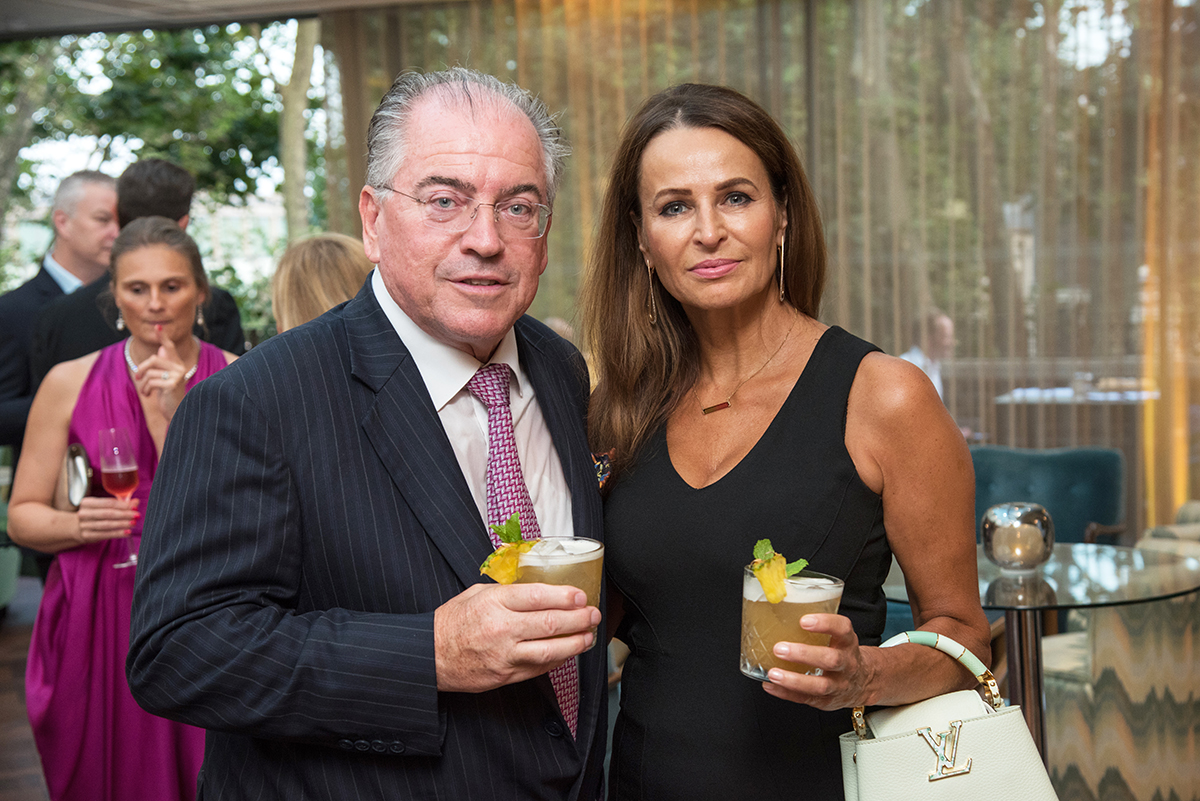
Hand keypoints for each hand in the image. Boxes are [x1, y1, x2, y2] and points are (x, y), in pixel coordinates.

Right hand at [76, 496, 139, 543]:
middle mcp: (84, 513)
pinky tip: (127, 532)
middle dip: (124, 514)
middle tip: (137, 515)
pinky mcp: (87, 535)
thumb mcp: (104, 506)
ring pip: (107, 524)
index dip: (123, 505)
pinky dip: (117, 533)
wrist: (76, 527)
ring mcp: (84, 525)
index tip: (135, 507)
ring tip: (133, 523)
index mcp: (87, 502)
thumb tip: (135, 502)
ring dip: (122, 524)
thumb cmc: (94, 514)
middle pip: (108, 513)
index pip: (108, 503)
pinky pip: (105, 534)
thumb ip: (120, 504)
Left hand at [132, 325, 189, 420]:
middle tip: (138, 377)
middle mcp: (180, 368)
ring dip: (143, 383)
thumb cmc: (168, 395)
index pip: (170, 347)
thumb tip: (162, 348)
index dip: (163, 337)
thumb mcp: (164, 378)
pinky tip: (148, 394)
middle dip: (141, 368)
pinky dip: (146, 389)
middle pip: (154, 359)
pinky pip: (152, 381)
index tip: (158, 326)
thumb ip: (163, 365)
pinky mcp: (172, 385)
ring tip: (145, 390)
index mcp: (177, 364)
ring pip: (151, 372)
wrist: (176, 411)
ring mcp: (177, 376)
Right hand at [434, 582, 599, 692]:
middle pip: (550, 623)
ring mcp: (505, 655)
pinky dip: (558, 660)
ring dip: (575, 643)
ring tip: (588, 636)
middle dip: (578, 619)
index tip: (580, 595)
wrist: (430, 656)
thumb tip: (537, 587)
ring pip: (550, 650)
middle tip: (592, 614)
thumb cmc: (452, 622)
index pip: (537, 597)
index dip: (564, 596)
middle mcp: (502, 629)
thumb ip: (507, 590)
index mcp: (494, 603)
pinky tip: (568, 652)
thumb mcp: (476, 593)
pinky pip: (539, 668)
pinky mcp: (506, 676)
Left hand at [760, 613, 877, 709]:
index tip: (804, 620)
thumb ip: (817, 624)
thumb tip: (780, 605)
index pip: (842, 629)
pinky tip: (770, 685)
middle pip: (831, 660)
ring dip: (794, 680)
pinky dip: (786, 693)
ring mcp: (838, 685)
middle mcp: (846, 664)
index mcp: (847, 642)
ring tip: (773, 673)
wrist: (863, 681)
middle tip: (780, 648)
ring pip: (820, 685)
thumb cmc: (841, 652)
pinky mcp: (827, 701)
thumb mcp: (838, 636)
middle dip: (804, 654)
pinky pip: (806, 699)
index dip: (825, 623)